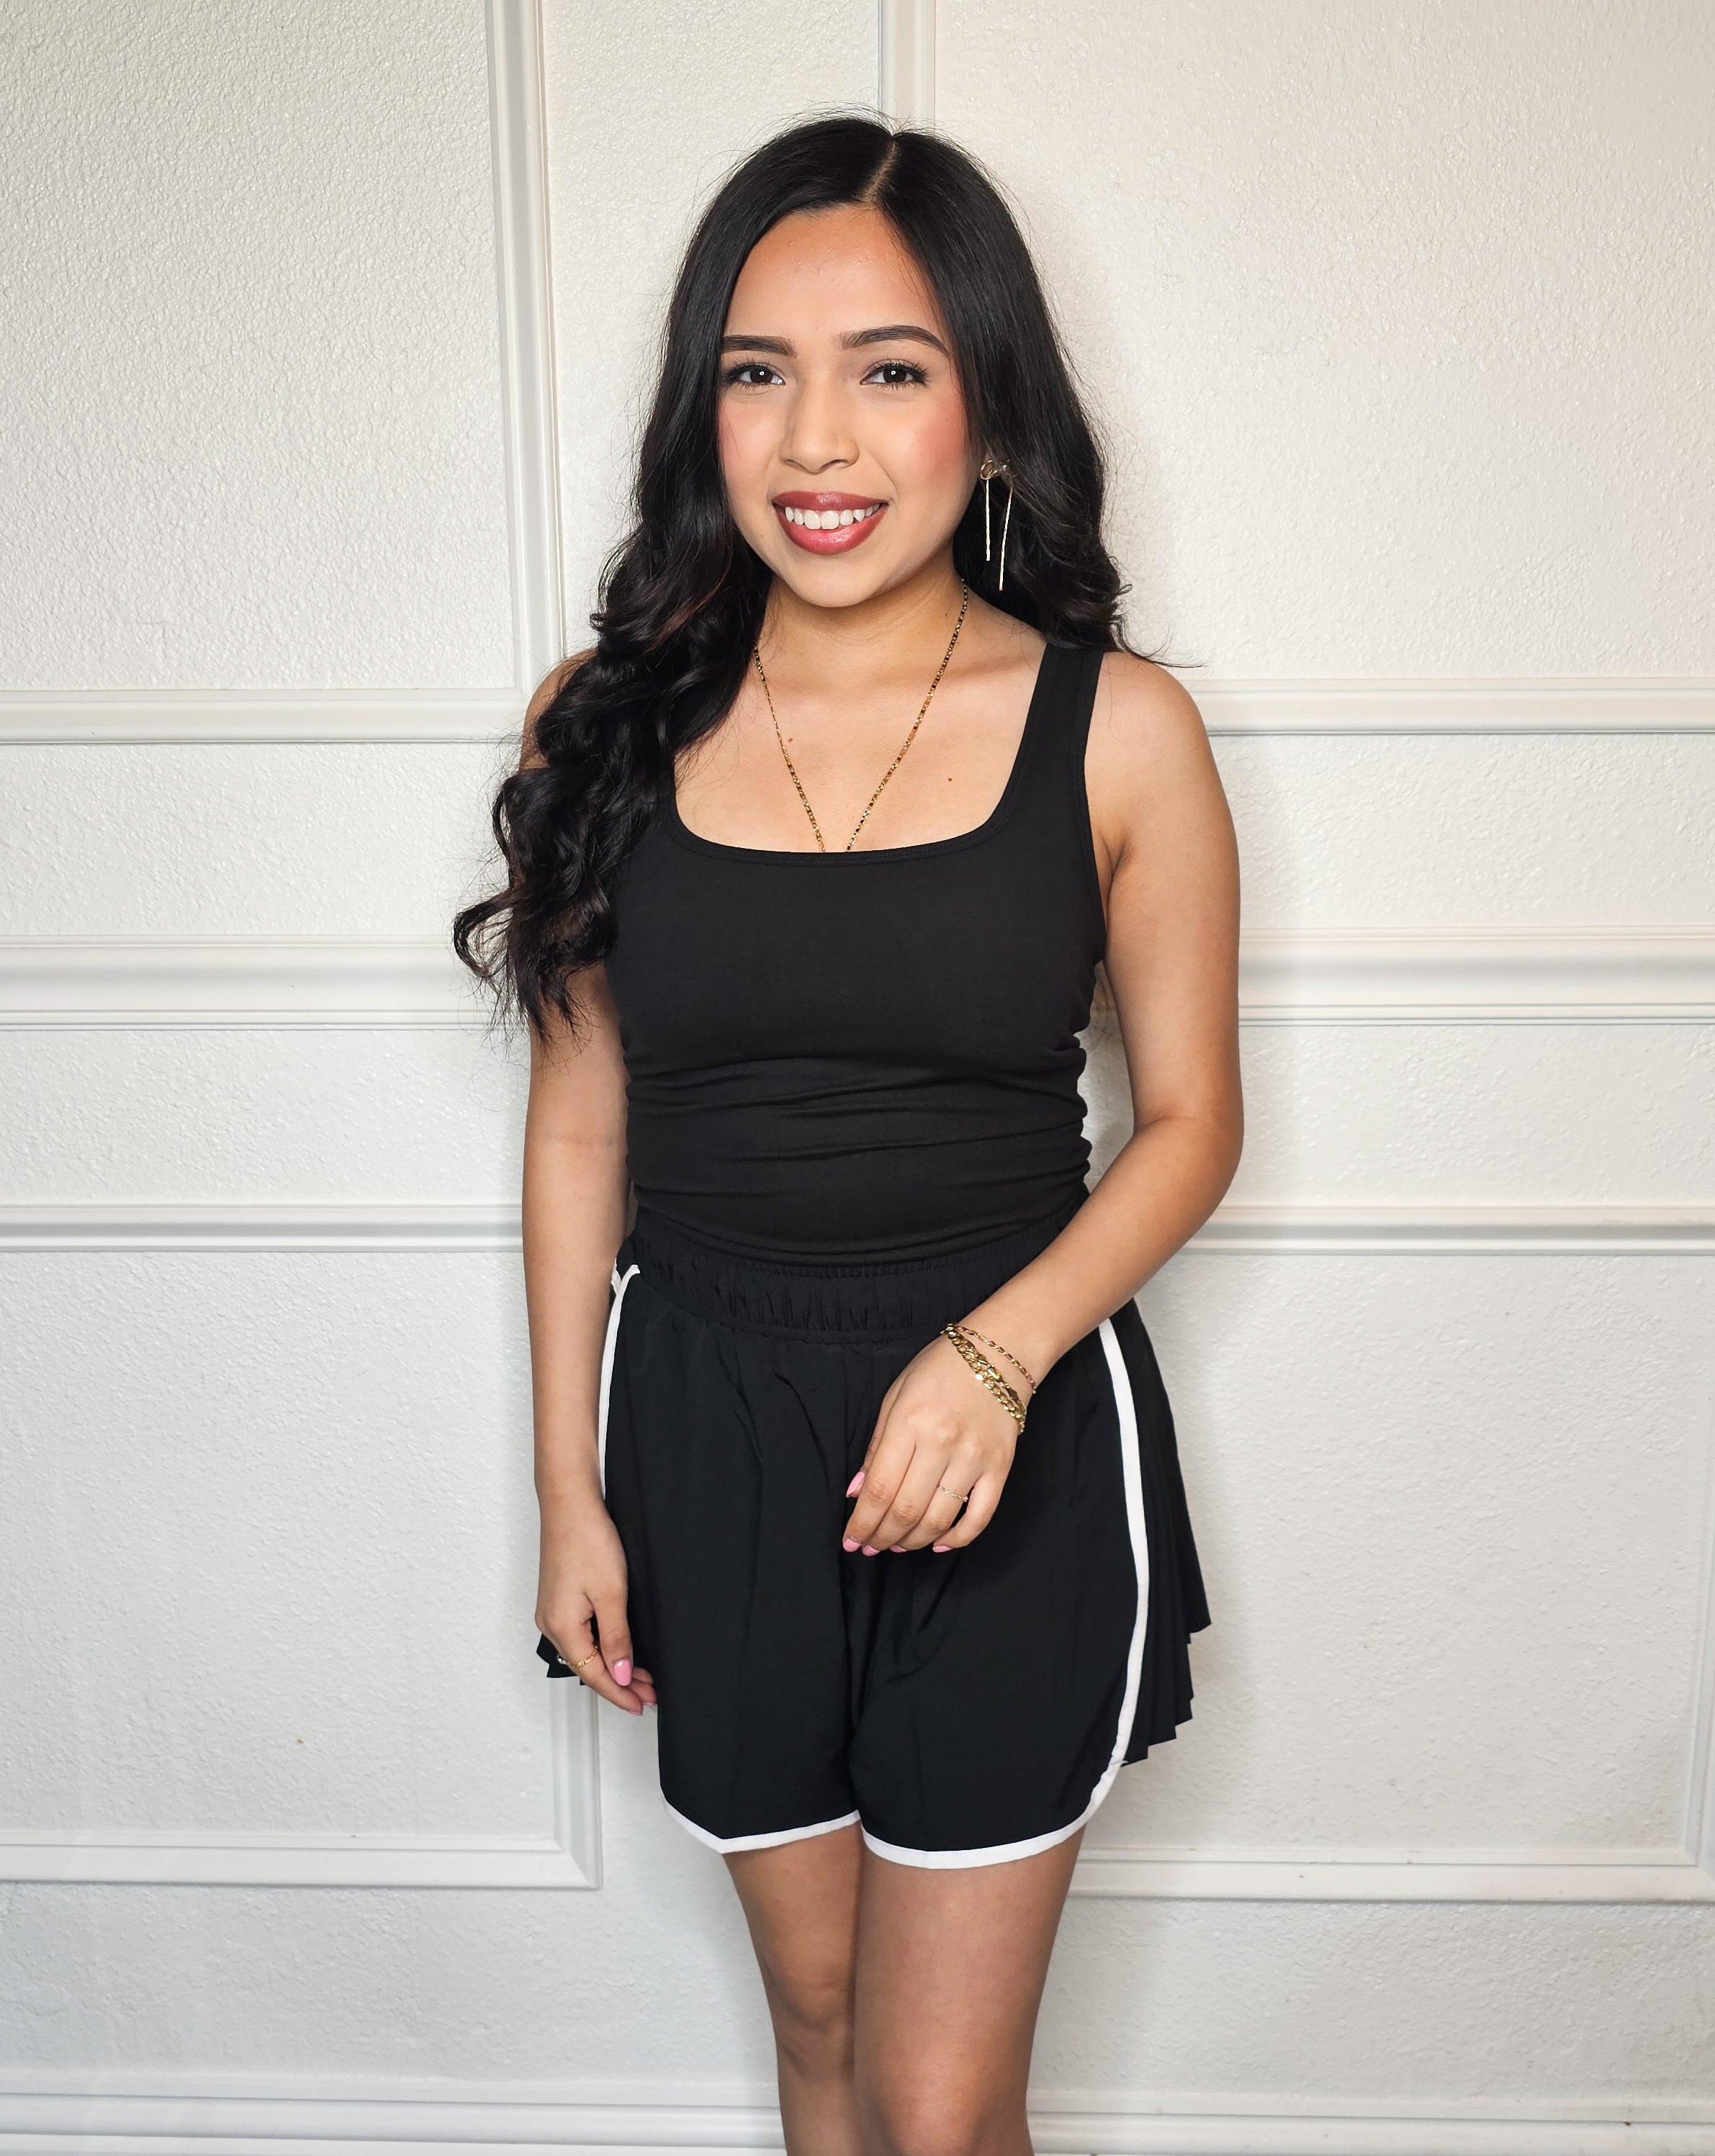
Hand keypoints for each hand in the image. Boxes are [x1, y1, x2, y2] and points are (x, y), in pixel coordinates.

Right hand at [536, 1493, 655, 1712]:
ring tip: (642, 1677)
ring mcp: (553, 1611)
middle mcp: (551, 1624)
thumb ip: (616, 1640)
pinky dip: (602, 1648)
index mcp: (561, 1628)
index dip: (619, 1694)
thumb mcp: (611, 1595)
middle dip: (620, 1683)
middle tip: (651, 1694)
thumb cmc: (588, 1540)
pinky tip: (619, 1650)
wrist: (570, 1503)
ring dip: (613, 1666)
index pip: (594, 1675)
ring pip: (585, 1652)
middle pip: (587, 1667)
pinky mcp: (559, 1599)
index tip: (642, 1705)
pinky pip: (581, 1636)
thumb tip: (620, 1676)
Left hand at [843, 1332, 1018, 1555]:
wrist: (998, 1352)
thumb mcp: (895, 1397)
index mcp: (909, 1422)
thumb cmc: (939, 1370)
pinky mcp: (1000, 1467)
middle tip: (870, 1547)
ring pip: (939, 1520)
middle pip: (905, 1510)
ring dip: (913, 1542)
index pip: (879, 1489)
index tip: (850, 1540)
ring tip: (898, 1546)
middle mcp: (942, 1443)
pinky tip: (939, 1544)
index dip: (861, 1523)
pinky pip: (980, 1517)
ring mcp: (974, 1458)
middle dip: (881, 1538)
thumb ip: (875, 1448)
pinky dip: (958, 1539)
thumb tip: (857, 1494)